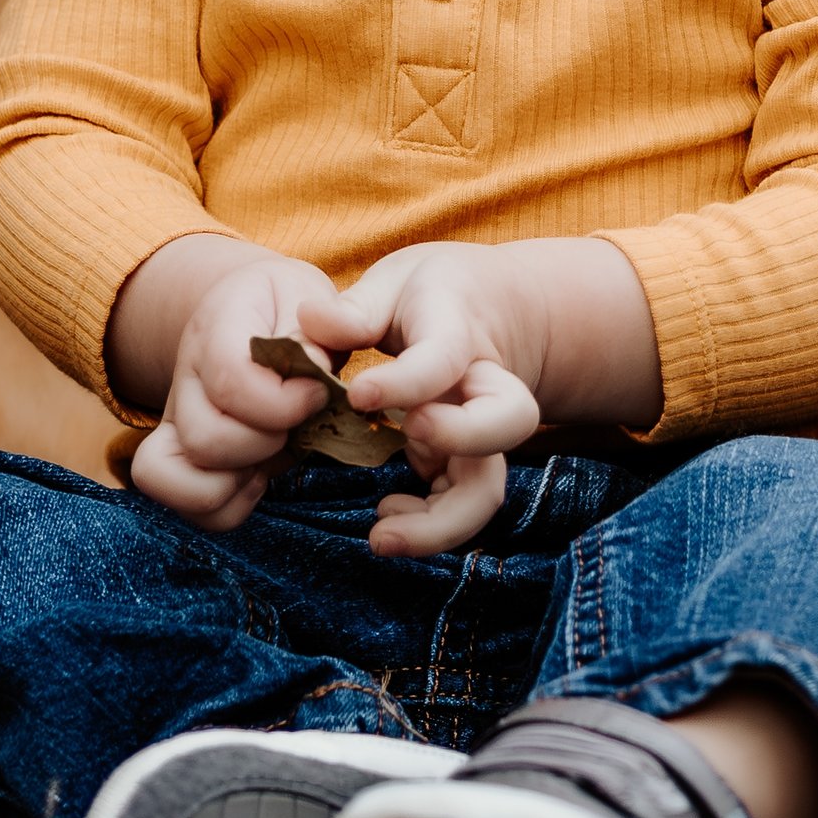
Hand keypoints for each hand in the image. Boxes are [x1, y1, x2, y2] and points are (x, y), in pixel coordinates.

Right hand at [116, 244, 357, 532]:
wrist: (251, 309)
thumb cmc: (287, 305)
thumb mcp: (310, 293)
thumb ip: (323, 323)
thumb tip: (314, 368)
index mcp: (215, 328)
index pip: (230, 380)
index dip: (283, 402)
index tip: (317, 392)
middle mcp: (184, 379)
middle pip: (205, 439)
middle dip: (266, 442)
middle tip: (297, 423)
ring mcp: (176, 423)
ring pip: (181, 479)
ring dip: (241, 478)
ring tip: (273, 451)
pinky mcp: (181, 458)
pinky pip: (192, 508)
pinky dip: (231, 505)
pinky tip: (259, 474)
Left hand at [329, 244, 552, 558]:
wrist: (494, 311)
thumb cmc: (432, 295)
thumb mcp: (394, 282)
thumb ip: (356, 308)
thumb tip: (310, 320)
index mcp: (458, 333)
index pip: (443, 359)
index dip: (405, 382)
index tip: (356, 394)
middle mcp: (483, 387)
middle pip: (507, 422)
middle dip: (464, 439)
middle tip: (409, 436)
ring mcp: (481, 432)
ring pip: (487, 487)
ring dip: (440, 522)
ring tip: (379, 535)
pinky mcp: (468, 463)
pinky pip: (460, 506)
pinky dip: (428, 527)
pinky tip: (384, 518)